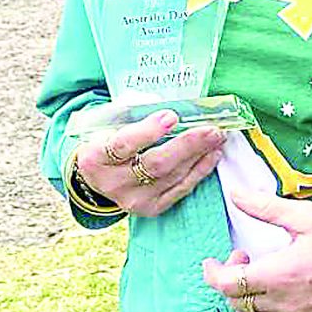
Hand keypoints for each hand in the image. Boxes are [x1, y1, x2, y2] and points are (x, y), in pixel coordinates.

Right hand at [72, 109, 226, 216]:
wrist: (99, 175)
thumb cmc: (107, 140)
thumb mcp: (109, 122)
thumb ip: (133, 112)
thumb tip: (170, 104)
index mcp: (95, 158)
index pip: (123, 145)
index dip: (149, 131)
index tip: (172, 116)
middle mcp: (113, 184)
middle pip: (155, 164)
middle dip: (187, 145)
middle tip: (210, 129)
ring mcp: (133, 200)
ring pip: (172, 177)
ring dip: (199, 155)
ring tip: (216, 137)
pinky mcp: (151, 208)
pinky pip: (180, 190)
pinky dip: (199, 171)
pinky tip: (212, 155)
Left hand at [202, 188, 311, 311]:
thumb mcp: (304, 217)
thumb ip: (265, 207)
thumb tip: (236, 195)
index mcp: (279, 274)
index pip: (228, 285)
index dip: (213, 273)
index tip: (214, 261)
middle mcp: (284, 302)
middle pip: (236, 302)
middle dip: (229, 279)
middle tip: (243, 257)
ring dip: (243, 299)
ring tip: (257, 276)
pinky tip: (269, 298)